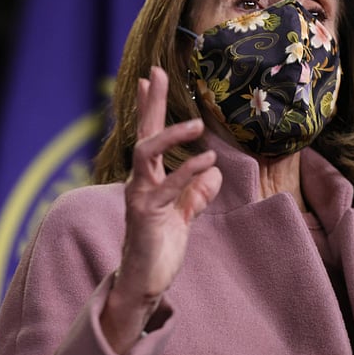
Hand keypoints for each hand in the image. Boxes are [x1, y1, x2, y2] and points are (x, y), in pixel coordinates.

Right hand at [101, 66, 222, 353]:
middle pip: (142, 133)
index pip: (148, 135)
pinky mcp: (147, 214)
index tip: (150, 77)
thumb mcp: (184, 214)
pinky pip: (167, 187)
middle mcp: (139, 181)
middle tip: (155, 73)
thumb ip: (196, 192)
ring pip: (146, 154)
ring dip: (170, 136)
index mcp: (148, 178)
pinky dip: (187, 171)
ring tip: (196, 124)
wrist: (143, 282)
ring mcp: (141, 196)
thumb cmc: (159, 247)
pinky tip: (207, 160)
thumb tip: (214, 173)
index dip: (149, 106)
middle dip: (149, 103)